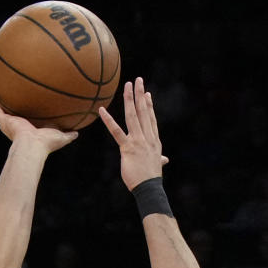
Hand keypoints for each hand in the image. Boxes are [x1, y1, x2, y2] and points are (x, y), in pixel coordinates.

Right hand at [0, 87, 78, 154]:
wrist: (33, 146)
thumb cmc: (46, 144)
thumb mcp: (60, 136)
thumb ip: (68, 134)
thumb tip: (77, 133)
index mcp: (28, 129)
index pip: (26, 119)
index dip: (25, 112)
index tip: (26, 104)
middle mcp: (17, 126)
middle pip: (12, 113)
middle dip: (10, 105)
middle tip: (10, 94)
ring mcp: (9, 123)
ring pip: (0, 110)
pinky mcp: (4, 120)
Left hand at [99, 78, 168, 192]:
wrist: (149, 187)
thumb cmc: (151, 178)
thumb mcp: (157, 165)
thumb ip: (160, 159)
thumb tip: (165, 160)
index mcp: (154, 141)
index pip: (151, 119)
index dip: (149, 106)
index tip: (147, 94)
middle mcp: (147, 137)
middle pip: (143, 111)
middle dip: (140, 94)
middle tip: (138, 80)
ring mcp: (138, 141)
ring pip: (133, 115)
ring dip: (130, 98)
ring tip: (127, 85)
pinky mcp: (127, 147)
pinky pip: (116, 131)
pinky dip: (108, 120)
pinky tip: (102, 110)